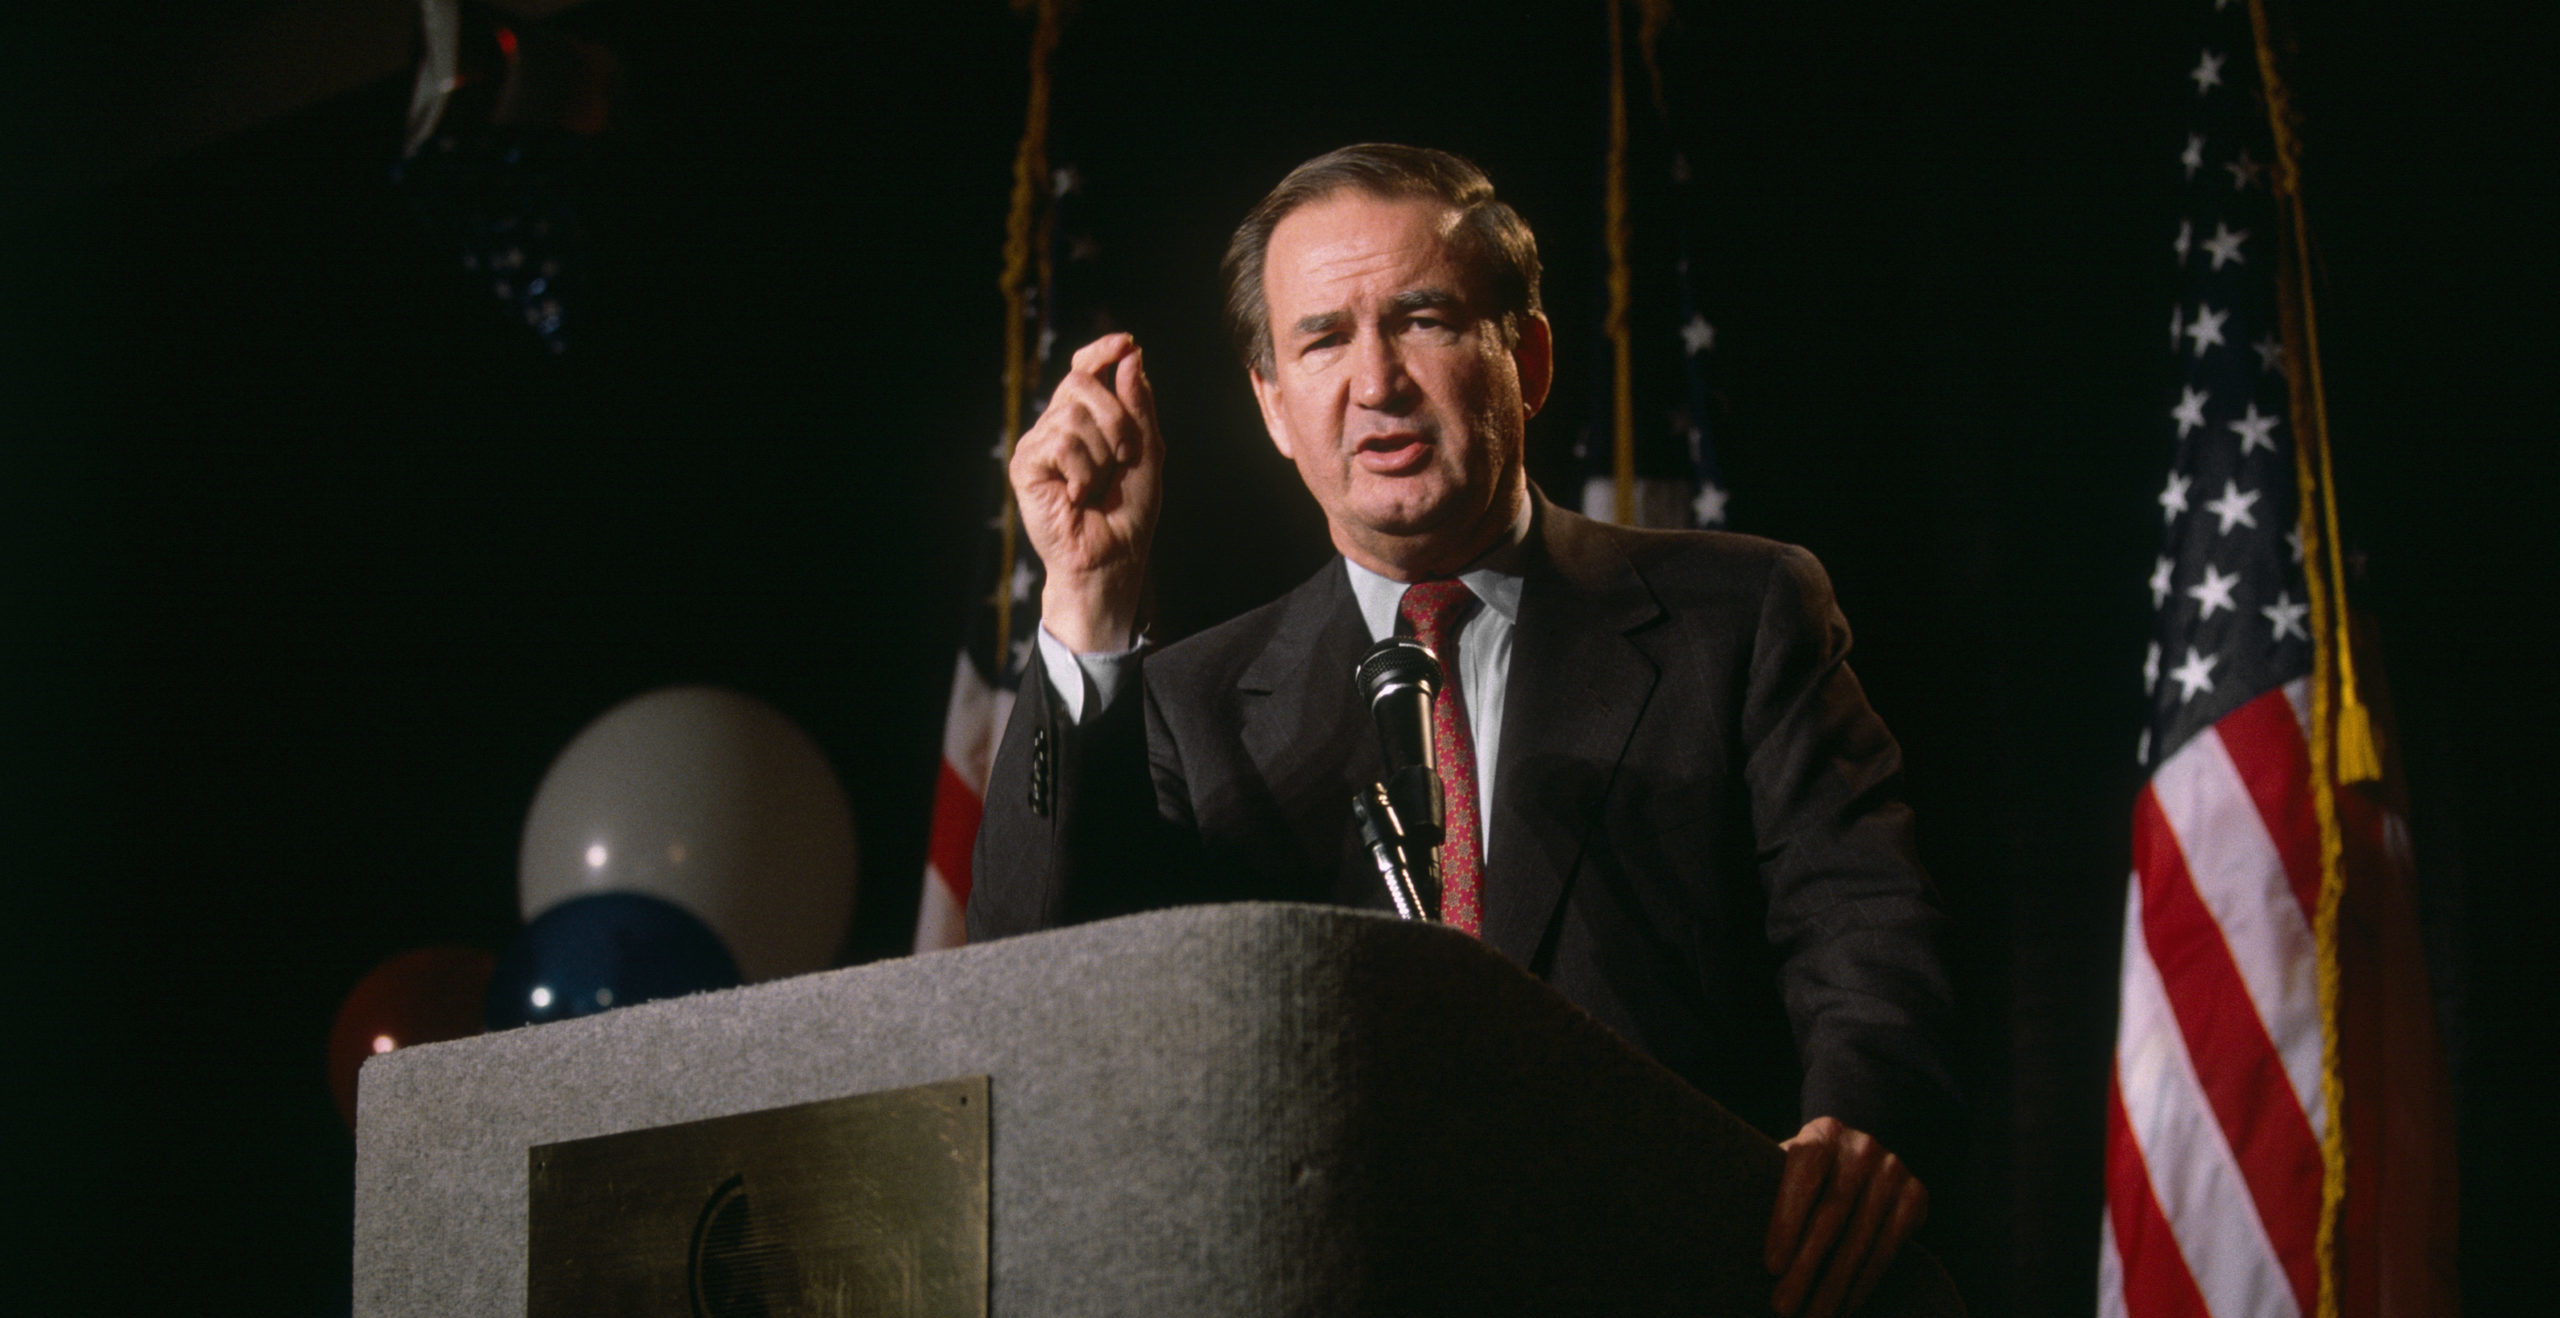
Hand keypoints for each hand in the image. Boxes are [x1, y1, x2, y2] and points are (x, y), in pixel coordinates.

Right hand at [1009, 333, 1163, 652]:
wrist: (1112, 558)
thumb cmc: (1128, 511)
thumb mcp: (1146, 452)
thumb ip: (1139, 405)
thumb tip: (1129, 355)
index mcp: (1087, 418)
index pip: (1085, 368)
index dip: (1102, 351)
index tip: (1126, 343)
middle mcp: (1058, 424)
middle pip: (1080, 381)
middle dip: (1115, 416)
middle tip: (1126, 455)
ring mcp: (1039, 443)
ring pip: (1072, 414)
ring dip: (1101, 452)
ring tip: (1098, 485)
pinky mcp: (1025, 465)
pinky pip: (1060, 443)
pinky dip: (1082, 470)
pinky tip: (1078, 495)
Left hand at [1764, 1116, 1927, 1317]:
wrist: (1863, 1165)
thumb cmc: (1807, 1179)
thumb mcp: (1788, 1172)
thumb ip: (1769, 1191)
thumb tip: (1728, 1239)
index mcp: (1823, 1133)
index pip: (1804, 1174)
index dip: (1787, 1221)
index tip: (1772, 1267)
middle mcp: (1862, 1146)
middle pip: (1831, 1215)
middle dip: (1806, 1267)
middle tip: (1783, 1307)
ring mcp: (1893, 1170)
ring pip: (1860, 1239)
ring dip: (1834, 1286)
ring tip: (1812, 1316)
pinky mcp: (1916, 1196)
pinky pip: (1888, 1249)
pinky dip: (1864, 1283)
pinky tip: (1844, 1307)